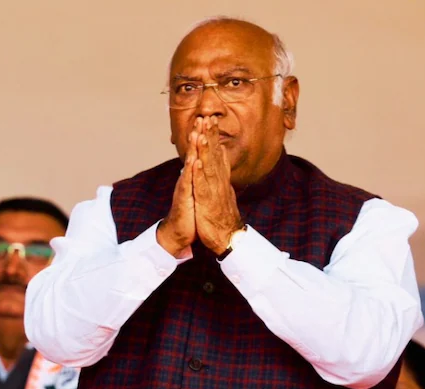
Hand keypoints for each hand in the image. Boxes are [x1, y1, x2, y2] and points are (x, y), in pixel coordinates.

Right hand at [156, 121, 197, 256]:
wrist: (179, 232)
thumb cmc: (190, 214)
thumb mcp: (197, 192)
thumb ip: (198, 178)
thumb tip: (199, 165)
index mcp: (194, 177)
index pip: (199, 153)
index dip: (204, 136)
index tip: (208, 121)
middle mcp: (188, 179)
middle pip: (193, 153)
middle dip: (197, 135)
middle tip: (202, 117)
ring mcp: (185, 187)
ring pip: (189, 165)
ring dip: (192, 149)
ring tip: (195, 132)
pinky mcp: (184, 198)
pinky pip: (187, 183)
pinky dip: (190, 172)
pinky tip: (193, 161)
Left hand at [193, 117, 242, 254]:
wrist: (227, 236)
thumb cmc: (221, 215)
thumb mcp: (220, 192)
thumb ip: (220, 177)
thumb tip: (219, 165)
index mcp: (220, 177)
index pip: (217, 152)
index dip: (213, 135)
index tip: (210, 119)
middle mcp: (219, 180)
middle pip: (215, 154)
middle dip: (211, 135)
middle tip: (208, 116)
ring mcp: (214, 189)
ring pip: (210, 165)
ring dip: (206, 149)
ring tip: (202, 133)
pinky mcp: (208, 200)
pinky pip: (204, 184)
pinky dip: (201, 172)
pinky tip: (197, 161)